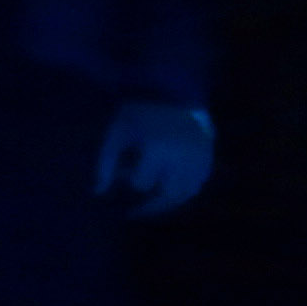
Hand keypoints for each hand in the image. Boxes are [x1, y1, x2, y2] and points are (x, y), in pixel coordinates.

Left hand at [98, 102, 212, 215]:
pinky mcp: (209, 157)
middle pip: (168, 195)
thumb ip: (105, 164)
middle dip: (150, 204)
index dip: (130, 178)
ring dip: (169, 202)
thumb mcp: (116, 135)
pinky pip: (199, 183)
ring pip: (187, 193)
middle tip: (135, 212)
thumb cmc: (139, 114)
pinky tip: (170, 191)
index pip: (141, 182)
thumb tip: (97, 193)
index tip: (125, 170)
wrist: (173, 93)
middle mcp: (182, 158)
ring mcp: (200, 159)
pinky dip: (185, 190)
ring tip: (152, 206)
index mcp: (158, 150)